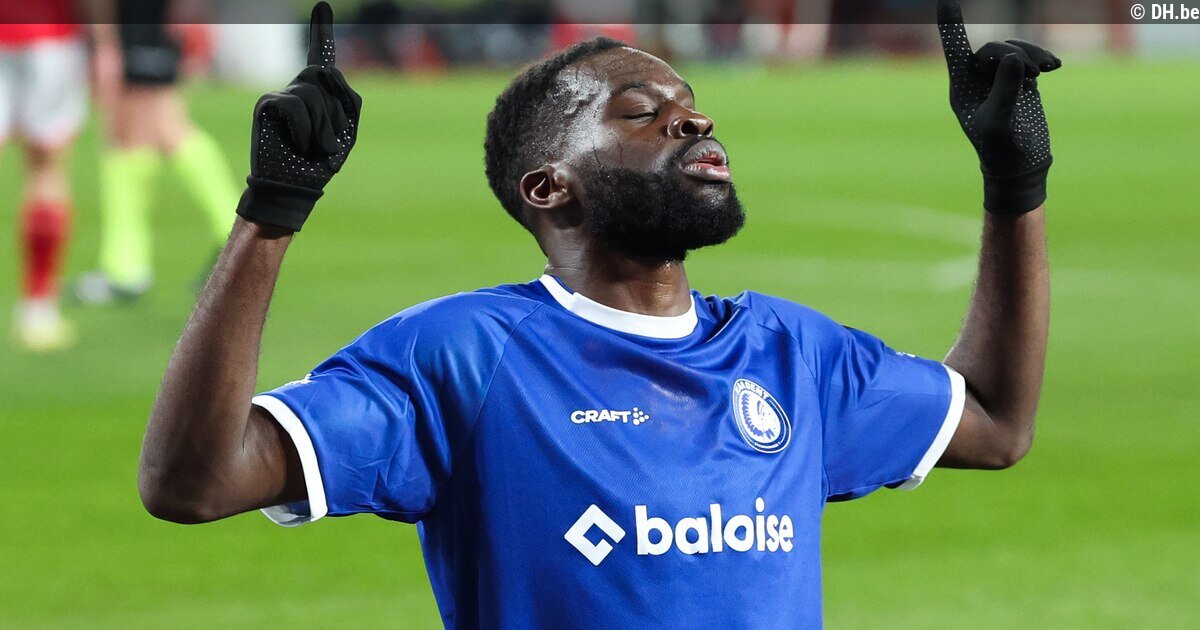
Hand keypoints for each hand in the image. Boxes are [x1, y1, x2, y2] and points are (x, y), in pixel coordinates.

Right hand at [236, 2, 361, 231]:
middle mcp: (299, 88)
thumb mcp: (347, 130)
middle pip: (324, 75)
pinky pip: (294, 104)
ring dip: (323, 127)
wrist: (295, 186)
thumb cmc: (320, 161)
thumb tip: (327, 68)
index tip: (323, 4)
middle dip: (335, 111)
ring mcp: (281, 94)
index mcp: (320, 93)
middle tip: (331, 143)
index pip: (322, 55)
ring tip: (316, 149)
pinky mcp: (267, 105)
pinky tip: (299, 146)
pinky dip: (304, 129)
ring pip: (311, 93)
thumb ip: (346, 98)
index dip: (322, 30)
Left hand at [937, 0, 1059, 214]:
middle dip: (1013, 53)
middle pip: (992, 48)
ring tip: (1047, 69)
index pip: (954, 49)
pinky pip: (1028, 57)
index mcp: (962, 87)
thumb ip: (1004, 89)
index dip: (951, 24)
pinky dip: (1041, 58)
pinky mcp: (1020, 80)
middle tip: (1032, 72)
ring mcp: (998, 77)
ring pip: (1012, 49)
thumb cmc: (1000, 148)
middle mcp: (976, 79)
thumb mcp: (999, 121)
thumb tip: (1009, 57)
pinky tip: (1053, 67)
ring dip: (1030, 54)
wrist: (1020, 164)